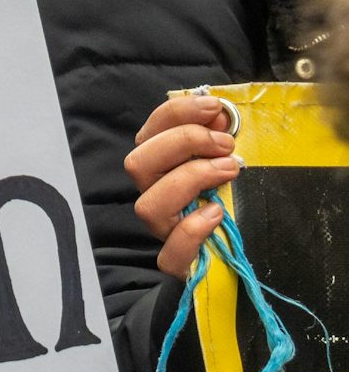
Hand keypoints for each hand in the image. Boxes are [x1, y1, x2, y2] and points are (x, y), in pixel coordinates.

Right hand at [127, 94, 240, 278]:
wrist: (234, 254)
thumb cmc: (230, 198)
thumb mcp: (226, 160)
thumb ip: (219, 136)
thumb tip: (220, 115)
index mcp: (159, 167)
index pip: (149, 132)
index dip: (177, 114)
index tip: (214, 109)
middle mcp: (153, 194)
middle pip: (137, 164)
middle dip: (182, 143)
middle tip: (225, 145)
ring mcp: (162, 229)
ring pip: (148, 205)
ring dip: (190, 179)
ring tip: (229, 171)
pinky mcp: (177, 263)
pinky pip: (170, 254)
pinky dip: (191, 231)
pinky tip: (216, 214)